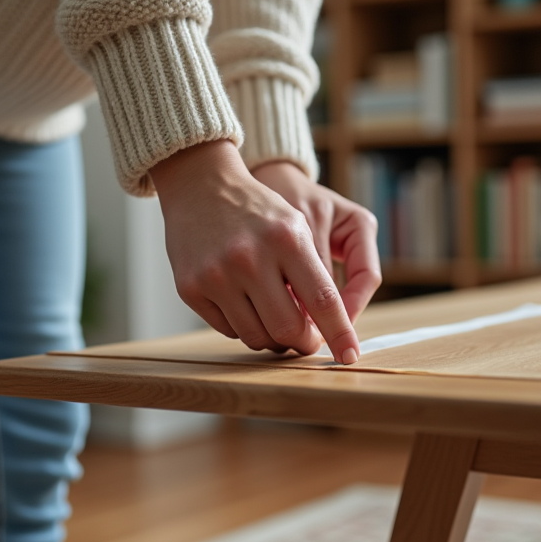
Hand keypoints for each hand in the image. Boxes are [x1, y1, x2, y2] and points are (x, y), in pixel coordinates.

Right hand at [150, 140, 361, 363]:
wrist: (200, 186)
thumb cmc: (258, 211)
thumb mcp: (296, 227)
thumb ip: (315, 275)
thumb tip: (326, 329)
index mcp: (287, 239)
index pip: (323, 301)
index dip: (340, 333)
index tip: (350, 356)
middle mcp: (250, 258)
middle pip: (289, 329)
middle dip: (304, 342)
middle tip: (307, 339)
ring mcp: (217, 276)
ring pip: (257, 336)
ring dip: (273, 338)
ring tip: (275, 317)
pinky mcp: (191, 288)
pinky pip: (228, 330)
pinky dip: (244, 326)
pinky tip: (245, 303)